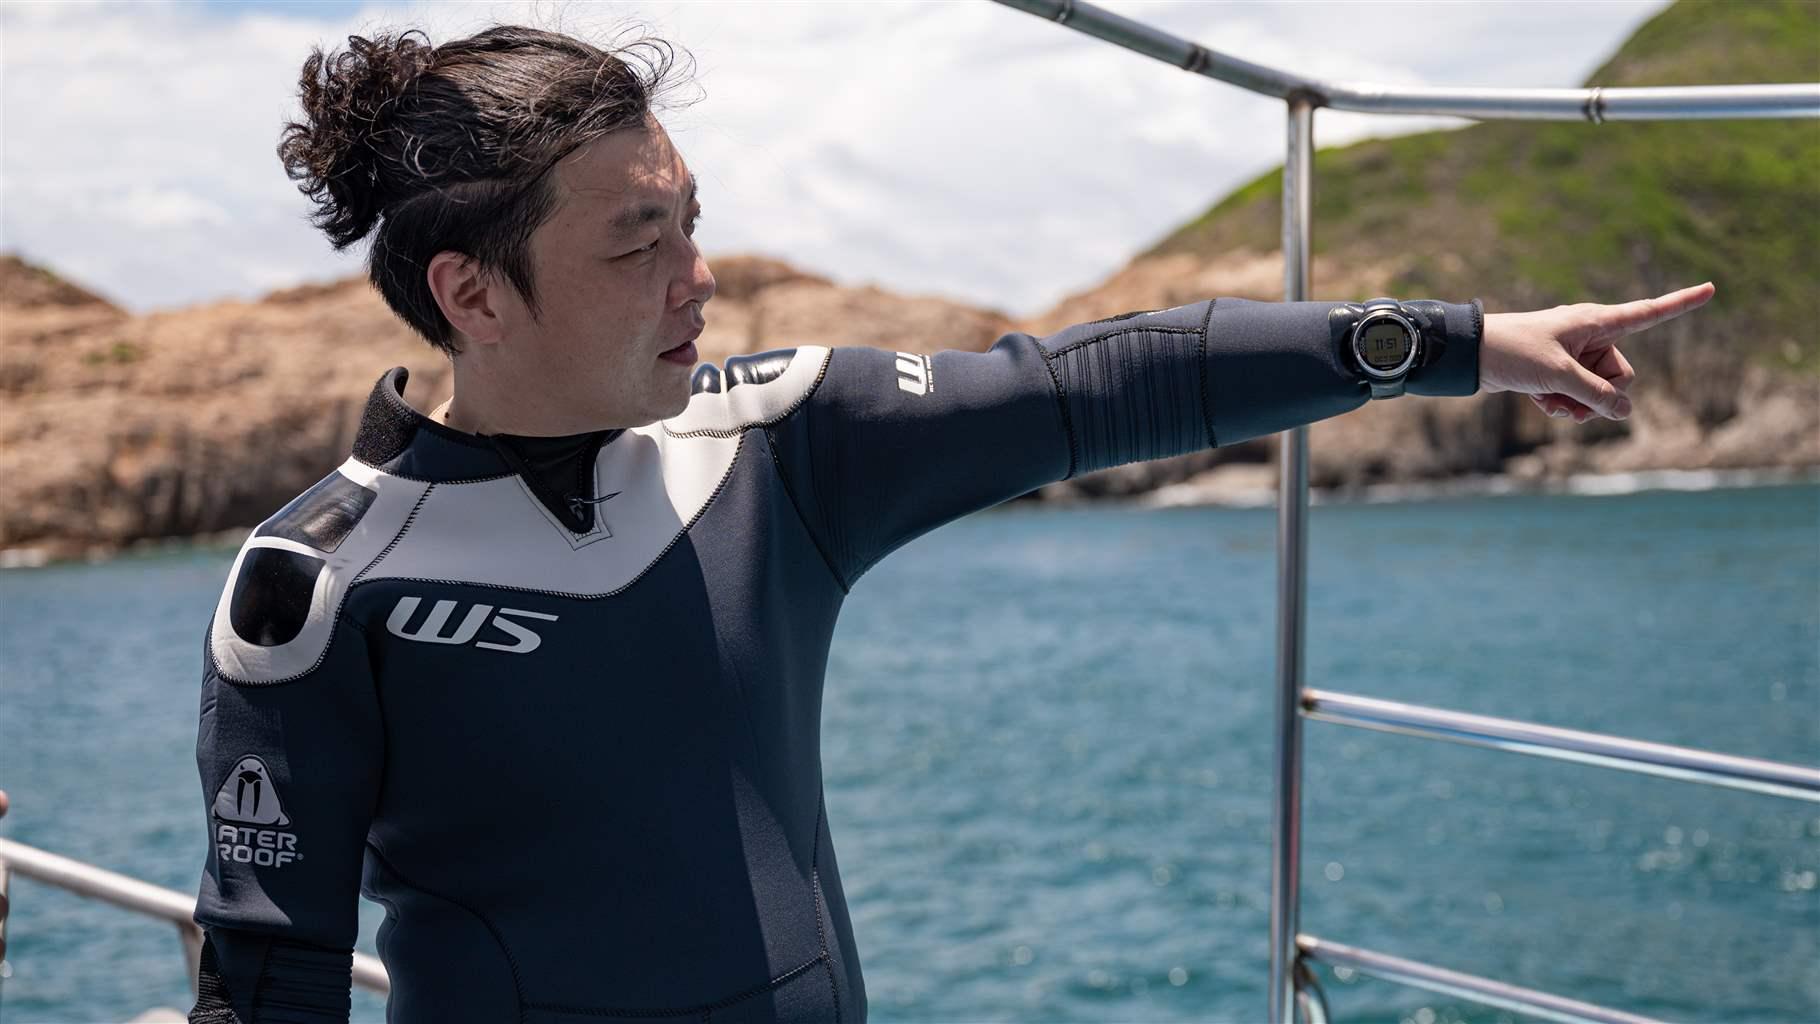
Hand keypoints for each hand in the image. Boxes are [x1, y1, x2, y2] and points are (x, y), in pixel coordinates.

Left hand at [1479, 283, 1714, 422]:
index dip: (1680, 304)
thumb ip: (1596, 395)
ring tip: (1553, 404)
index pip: (1648, 313)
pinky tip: (1542, 404)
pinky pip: (1577, 396)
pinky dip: (1563, 404)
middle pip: (1622, 376)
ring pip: (1598, 391)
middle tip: (1573, 399)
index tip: (1712, 289)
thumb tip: (1626, 412)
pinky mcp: (1557, 372)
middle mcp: (1590, 336)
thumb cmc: (1514, 352)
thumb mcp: (1559, 376)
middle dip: (1603, 395)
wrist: (1471, 355)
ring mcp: (1574, 355)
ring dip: (1580, 405)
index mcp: (1597, 322)